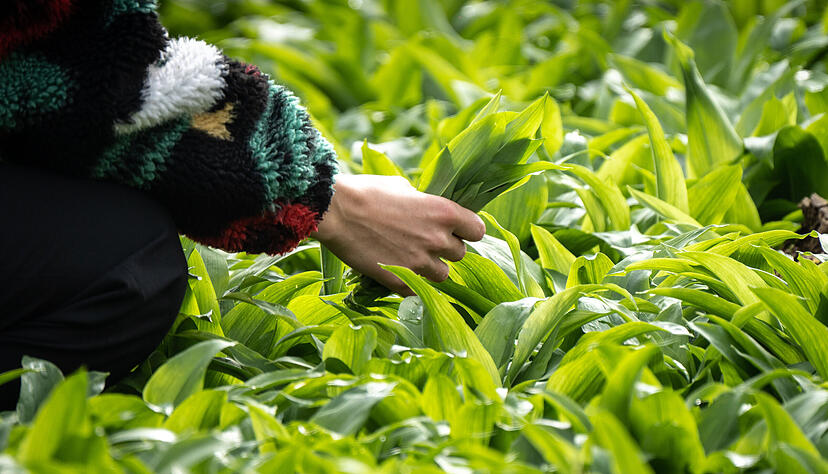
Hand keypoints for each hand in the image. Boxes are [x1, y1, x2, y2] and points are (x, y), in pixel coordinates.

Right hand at [310, 174, 485, 294]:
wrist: (334, 212)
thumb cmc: (366, 192)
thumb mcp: (403, 186)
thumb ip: (423, 201)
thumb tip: (426, 208)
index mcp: (444, 212)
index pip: (478, 231)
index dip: (467, 231)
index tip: (457, 230)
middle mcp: (437, 239)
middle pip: (460, 254)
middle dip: (446, 249)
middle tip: (426, 242)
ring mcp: (420, 263)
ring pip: (443, 275)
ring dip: (432, 268)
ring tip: (412, 258)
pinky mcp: (401, 281)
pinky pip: (418, 289)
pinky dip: (411, 282)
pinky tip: (397, 270)